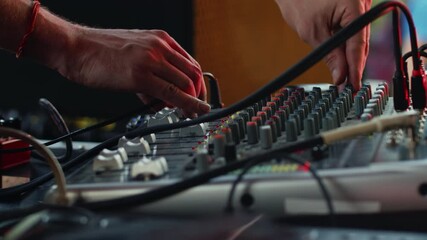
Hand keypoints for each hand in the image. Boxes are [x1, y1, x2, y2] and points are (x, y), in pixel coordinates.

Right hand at [59, 28, 209, 115]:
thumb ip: (152, 71)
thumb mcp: (135, 54)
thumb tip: (163, 96)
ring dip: (193, 102)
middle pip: (193, 73)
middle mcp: (159, 46)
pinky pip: (172, 92)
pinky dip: (187, 104)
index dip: (198, 83)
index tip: (199, 97)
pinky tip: (191, 112)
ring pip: (186, 83)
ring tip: (189, 114)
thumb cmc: (99, 51)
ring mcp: (151, 59)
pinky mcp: (140, 75)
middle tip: (198, 109)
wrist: (75, 47)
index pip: (191, 62)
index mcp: (160, 39)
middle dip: (199, 95)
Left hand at [275, 0, 371, 89]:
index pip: (359, 43)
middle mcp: (363, 3)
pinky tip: (344, 61)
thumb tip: (340, 76)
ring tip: (346, 78)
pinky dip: (348, 45)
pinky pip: (354, 30)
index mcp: (355, 4)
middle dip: (354, 65)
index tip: (353, 85)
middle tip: (349, 87)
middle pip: (362, 41)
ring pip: (359, 37)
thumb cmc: (299, 1)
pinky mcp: (354, 8)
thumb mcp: (313, 31)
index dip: (356, 68)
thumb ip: (330, 54)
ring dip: (351, 57)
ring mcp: (360, 4)